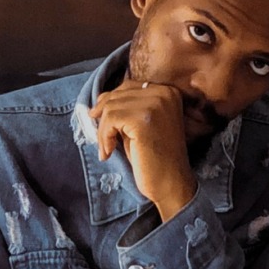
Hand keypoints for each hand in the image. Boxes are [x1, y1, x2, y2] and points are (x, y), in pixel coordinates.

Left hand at [91, 79, 197, 219]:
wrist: (170, 182)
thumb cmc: (154, 157)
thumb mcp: (141, 125)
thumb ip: (127, 108)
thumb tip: (98, 101)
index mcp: (168, 92)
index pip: (128, 86)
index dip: (110, 103)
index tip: (101, 122)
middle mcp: (164, 93)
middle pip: (117, 95)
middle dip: (104, 117)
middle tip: (103, 139)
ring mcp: (155, 104)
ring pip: (111, 107)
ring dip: (103, 130)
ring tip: (107, 148)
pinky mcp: (144, 119)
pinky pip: (110, 119)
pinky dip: (104, 137)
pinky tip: (108, 152)